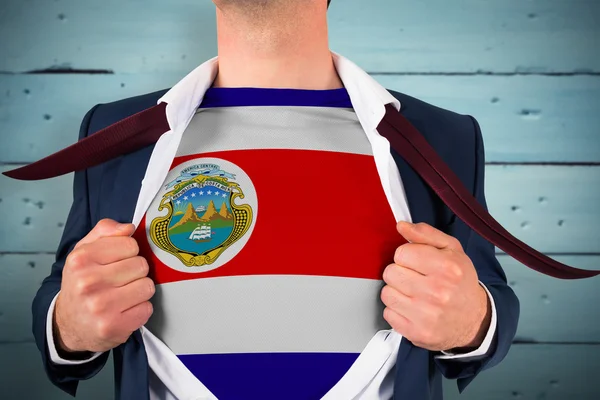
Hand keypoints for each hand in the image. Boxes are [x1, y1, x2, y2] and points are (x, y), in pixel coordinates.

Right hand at [54, 219, 154, 353]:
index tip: (117, 262)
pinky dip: (140, 309)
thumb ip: (105, 231)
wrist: (68, 324)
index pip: (130, 244)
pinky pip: (147, 308)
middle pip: (141, 265)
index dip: (128, 253)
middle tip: (119, 281)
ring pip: (148, 286)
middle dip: (135, 272)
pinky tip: (124, 310)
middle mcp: (88, 283)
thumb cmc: (81, 283)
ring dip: (140, 291)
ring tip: (123, 295)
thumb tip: (129, 228)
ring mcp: (101, 307)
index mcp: (81, 259)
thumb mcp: (84, 251)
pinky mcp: (114, 326)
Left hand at [380, 221, 490, 351]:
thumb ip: (425, 234)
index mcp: (447, 267)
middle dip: (400, 273)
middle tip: (416, 279)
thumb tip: (401, 226)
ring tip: (414, 294)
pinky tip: (412, 309)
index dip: (407, 256)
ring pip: (386, 293)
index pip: (401, 253)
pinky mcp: (416, 332)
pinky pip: (388, 313)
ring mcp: (426, 315)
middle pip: (390, 272)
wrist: (474, 320)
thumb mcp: (451, 250)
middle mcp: (437, 291)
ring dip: (397, 292)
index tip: (417, 263)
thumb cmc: (460, 282)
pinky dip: (397, 311)